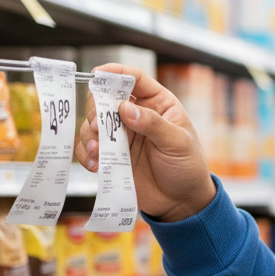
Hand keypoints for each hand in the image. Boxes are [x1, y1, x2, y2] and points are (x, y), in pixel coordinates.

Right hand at [75, 63, 215, 222]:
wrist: (182, 202)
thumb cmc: (188, 168)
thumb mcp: (177, 143)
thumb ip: (153, 124)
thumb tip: (125, 108)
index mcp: (158, 104)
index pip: (135, 78)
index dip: (115, 73)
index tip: (98, 75)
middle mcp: (137, 115)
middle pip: (106, 99)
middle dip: (96, 111)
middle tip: (99, 128)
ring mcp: (122, 135)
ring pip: (93, 124)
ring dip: (89, 135)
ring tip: (98, 152)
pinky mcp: (112, 155)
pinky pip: (90, 148)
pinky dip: (86, 154)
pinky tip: (95, 164)